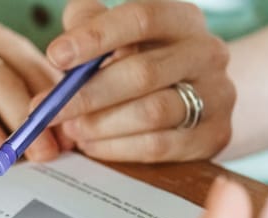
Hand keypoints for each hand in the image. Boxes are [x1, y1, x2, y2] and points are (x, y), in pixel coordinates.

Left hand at [38, 0, 234, 161]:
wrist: (199, 96)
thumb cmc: (142, 59)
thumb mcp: (116, 34)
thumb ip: (87, 25)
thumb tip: (62, 51)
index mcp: (181, 18)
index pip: (141, 18)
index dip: (95, 37)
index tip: (56, 56)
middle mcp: (206, 52)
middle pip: (142, 72)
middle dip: (87, 94)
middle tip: (50, 110)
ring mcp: (217, 94)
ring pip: (151, 113)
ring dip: (101, 125)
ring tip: (71, 129)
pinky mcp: (215, 134)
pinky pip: (159, 146)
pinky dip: (117, 148)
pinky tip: (93, 145)